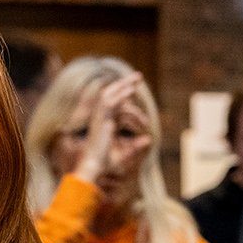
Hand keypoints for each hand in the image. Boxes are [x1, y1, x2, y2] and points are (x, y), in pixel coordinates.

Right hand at [74, 73, 152, 187]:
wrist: (93, 166)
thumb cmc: (105, 164)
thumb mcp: (124, 154)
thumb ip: (135, 146)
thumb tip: (149, 139)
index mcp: (105, 124)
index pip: (118, 106)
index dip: (129, 101)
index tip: (139, 98)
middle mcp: (101, 118)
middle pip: (112, 95)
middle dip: (125, 84)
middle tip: (138, 76)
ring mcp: (99, 117)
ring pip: (111, 95)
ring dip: (123, 85)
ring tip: (137, 79)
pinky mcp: (101, 119)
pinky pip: (110, 102)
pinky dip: (120, 94)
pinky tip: (131, 90)